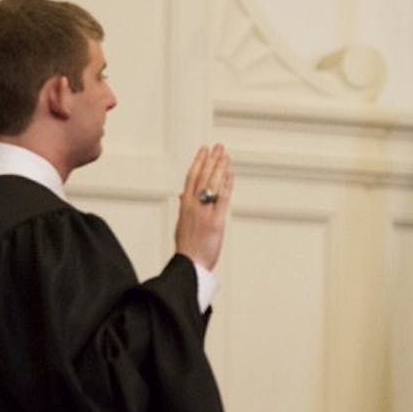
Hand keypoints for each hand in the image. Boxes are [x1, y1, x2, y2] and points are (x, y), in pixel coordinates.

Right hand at [176, 144, 232, 268]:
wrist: (190, 265)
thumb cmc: (187, 247)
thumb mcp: (181, 224)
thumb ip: (184, 208)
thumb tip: (182, 195)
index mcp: (185, 206)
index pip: (191, 177)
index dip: (198, 162)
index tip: (203, 150)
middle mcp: (193, 206)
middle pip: (203, 176)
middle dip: (211, 160)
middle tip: (218, 146)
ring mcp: (204, 212)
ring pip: (212, 183)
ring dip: (220, 167)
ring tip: (225, 154)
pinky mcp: (216, 221)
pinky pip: (222, 198)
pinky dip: (227, 184)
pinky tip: (230, 173)